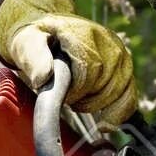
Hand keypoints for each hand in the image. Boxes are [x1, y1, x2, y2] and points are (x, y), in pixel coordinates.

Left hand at [0, 0, 138, 128]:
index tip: (63, 95)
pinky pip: (129, 95)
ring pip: (118, 91)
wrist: (49, 31)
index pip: (89, 68)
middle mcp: (106, 40)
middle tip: (68, 98)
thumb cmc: (36, 40)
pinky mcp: (125, 67)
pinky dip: (119, 112)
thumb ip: (34, 58)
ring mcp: (119, 53)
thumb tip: (43, 78)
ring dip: (98, 104)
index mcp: (82, 32)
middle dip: (85, 98)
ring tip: (79, 100)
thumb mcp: (26, 44)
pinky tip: (106, 124)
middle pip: (104, 82)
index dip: (76, 89)